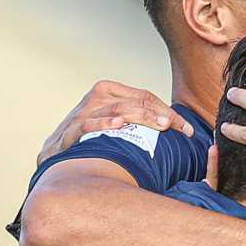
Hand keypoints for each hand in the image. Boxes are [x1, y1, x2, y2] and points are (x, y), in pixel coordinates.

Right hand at [35, 80, 187, 163]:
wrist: (57, 154)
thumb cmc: (91, 139)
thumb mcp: (114, 123)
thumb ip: (137, 120)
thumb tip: (173, 127)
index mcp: (109, 91)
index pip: (145, 96)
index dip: (168, 111)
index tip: (187, 129)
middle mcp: (97, 97)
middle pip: (136, 101)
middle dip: (162, 115)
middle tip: (180, 128)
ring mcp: (84, 113)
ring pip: (118, 109)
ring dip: (143, 117)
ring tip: (163, 126)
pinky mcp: (71, 130)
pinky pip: (89, 124)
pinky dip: (104, 123)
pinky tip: (119, 125)